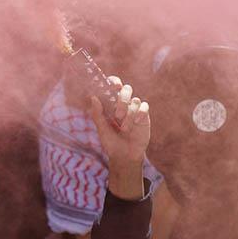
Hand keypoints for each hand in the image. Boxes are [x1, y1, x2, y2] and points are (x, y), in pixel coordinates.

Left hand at [89, 75, 149, 199]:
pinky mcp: (144, 117)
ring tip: (124, 129)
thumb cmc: (111, 142)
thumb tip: (93, 97)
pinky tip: (135, 124)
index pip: (114, 86)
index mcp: (112, 104)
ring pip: (135, 101)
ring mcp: (135, 110)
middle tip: (117, 114)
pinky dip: (140, 114)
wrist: (124, 156)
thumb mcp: (102, 129)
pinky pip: (144, 108)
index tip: (114, 86)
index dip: (114, 82)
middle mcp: (124, 104)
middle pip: (127, 89)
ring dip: (129, 114)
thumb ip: (97, 114)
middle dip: (122, 99)